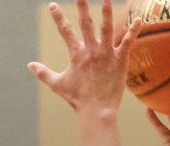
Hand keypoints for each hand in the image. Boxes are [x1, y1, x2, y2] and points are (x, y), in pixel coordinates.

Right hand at [28, 0, 141, 114]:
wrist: (96, 112)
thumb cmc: (78, 100)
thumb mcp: (58, 85)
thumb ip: (44, 73)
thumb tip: (29, 65)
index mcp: (76, 54)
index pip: (65, 31)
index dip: (58, 17)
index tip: (52, 5)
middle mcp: (91, 50)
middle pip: (86, 23)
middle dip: (83, 6)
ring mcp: (106, 54)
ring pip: (106, 28)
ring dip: (107, 12)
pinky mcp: (120, 61)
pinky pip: (128, 43)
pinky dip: (134, 31)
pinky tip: (140, 19)